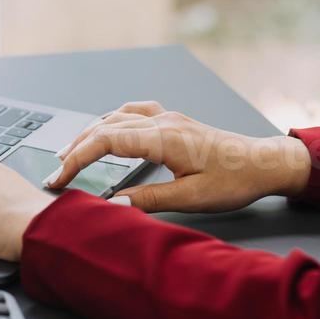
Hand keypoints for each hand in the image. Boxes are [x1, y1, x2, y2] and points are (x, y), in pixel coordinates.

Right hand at [48, 101, 310, 212]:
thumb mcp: (192, 198)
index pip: (105, 143)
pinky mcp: (173, 122)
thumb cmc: (235, 179)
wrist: (263, 163)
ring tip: (70, 153)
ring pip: (115, 118)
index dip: (76, 159)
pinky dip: (111, 121)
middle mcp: (162, 122)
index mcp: (163, 138)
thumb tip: (114, 205)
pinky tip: (106, 128)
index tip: (59, 178)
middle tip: (55, 174)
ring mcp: (167, 118)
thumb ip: (150, 200)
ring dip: (89, 134)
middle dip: (74, 150)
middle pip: (103, 128)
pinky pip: (133, 113)